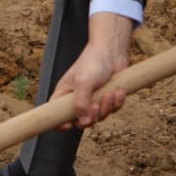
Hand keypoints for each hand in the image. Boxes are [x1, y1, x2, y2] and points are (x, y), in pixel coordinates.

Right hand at [50, 13, 133, 128]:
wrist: (112, 51)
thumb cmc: (93, 61)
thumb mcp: (83, 82)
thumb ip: (81, 103)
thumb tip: (84, 122)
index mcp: (65, 94)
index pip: (57, 115)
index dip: (61, 124)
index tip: (70, 124)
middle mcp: (77, 99)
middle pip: (82, 121)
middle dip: (93, 115)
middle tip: (97, 104)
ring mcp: (93, 100)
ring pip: (99, 117)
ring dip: (107, 107)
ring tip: (109, 93)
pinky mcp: (106, 99)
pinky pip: (112, 110)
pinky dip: (117, 102)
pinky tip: (118, 91)